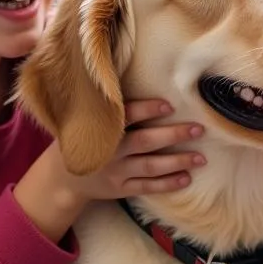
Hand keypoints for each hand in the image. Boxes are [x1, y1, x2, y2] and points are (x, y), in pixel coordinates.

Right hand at [64, 98, 204, 201]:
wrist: (61, 179)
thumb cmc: (83, 139)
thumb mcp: (86, 121)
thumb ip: (108, 107)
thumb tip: (134, 74)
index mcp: (102, 129)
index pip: (126, 116)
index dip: (147, 110)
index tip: (169, 105)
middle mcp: (110, 151)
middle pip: (145, 142)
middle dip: (173, 135)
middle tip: (198, 129)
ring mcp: (116, 172)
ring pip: (151, 166)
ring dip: (177, 162)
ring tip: (201, 158)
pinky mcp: (120, 189)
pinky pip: (147, 186)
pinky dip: (167, 183)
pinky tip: (187, 178)